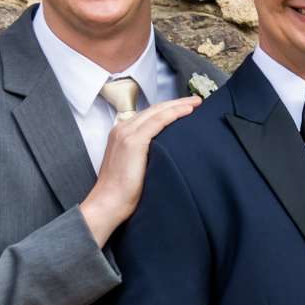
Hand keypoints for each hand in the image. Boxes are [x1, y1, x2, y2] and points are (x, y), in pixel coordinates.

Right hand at [80, 96, 198, 244]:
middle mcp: (122, 129)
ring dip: (179, 105)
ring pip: (158, 111)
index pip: (148, 115)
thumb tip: (165, 152)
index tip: (185, 108)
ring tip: (196, 104)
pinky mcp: (133, 141)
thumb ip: (144, 154)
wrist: (108, 203)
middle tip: (195, 101)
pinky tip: (187, 111)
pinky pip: (158, 120)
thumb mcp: (133, 166)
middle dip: (176, 103)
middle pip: (154, 109)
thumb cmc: (121, 192)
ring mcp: (127, 133)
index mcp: (120, 133)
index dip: (168, 109)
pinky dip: (174, 113)